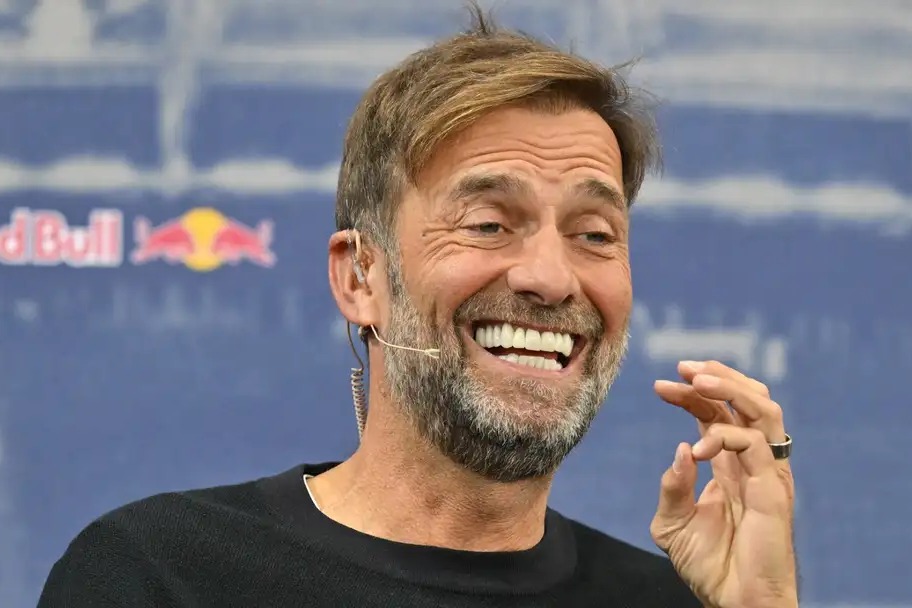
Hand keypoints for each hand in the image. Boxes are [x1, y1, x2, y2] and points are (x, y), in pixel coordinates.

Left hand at [650, 360, 796, 607]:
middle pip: (747, 399)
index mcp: (728, 463)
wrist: (733, 601)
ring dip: (732, 388)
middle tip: (684, 367)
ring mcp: (766, 472)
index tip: (660, 385)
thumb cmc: (708, 566)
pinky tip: (697, 450)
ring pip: (765, 410)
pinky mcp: (774, 489)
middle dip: (717, 375)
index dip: (691, 394)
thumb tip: (681, 450)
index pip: (716, 411)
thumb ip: (672, 486)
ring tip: (698, 381)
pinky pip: (755, 445)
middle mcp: (751, 462)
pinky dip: (724, 436)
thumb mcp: (672, 522)